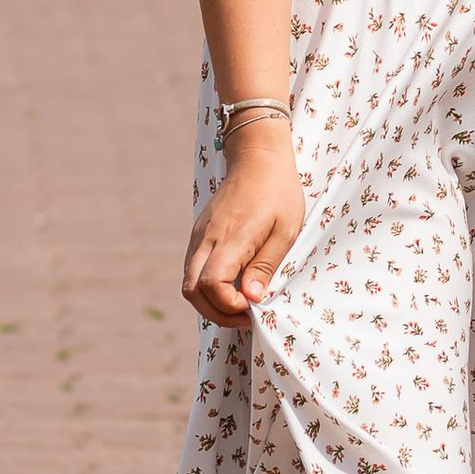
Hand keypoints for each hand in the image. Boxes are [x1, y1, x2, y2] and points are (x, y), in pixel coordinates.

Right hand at [182, 118, 303, 322]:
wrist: (257, 157)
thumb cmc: (278, 192)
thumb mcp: (286, 230)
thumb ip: (266, 265)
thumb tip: (251, 299)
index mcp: (231, 237)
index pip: (212, 284)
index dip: (229, 306)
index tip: (253, 306)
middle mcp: (206, 238)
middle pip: (192, 291)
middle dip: (216, 313)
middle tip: (246, 316)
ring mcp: (198, 236)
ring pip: (188, 283)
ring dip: (210, 303)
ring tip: (240, 305)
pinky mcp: (198, 235)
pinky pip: (192, 270)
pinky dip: (206, 288)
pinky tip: (232, 287)